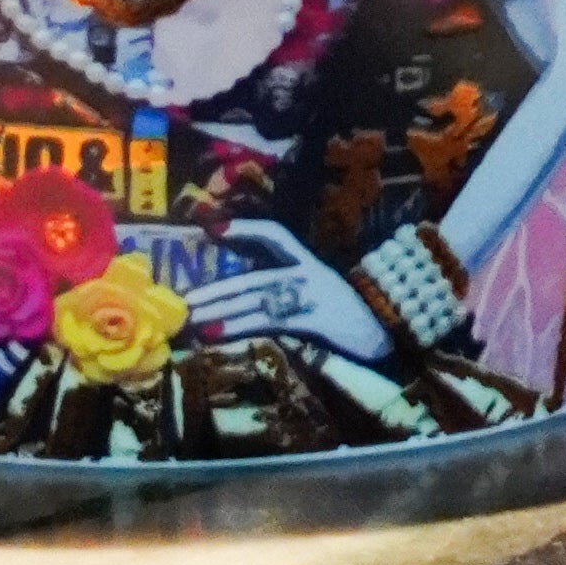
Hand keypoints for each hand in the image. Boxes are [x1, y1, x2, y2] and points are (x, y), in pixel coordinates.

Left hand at [182, 221, 388, 363]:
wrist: (384, 329)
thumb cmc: (347, 313)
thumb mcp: (318, 291)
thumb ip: (288, 286)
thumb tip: (242, 294)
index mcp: (308, 262)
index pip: (275, 235)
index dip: (244, 230)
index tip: (211, 229)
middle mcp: (306, 274)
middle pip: (253, 279)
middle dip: (215, 288)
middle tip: (181, 298)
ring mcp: (308, 296)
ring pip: (254, 301)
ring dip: (219, 310)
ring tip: (190, 317)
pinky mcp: (308, 320)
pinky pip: (265, 322)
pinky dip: (236, 328)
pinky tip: (213, 335)